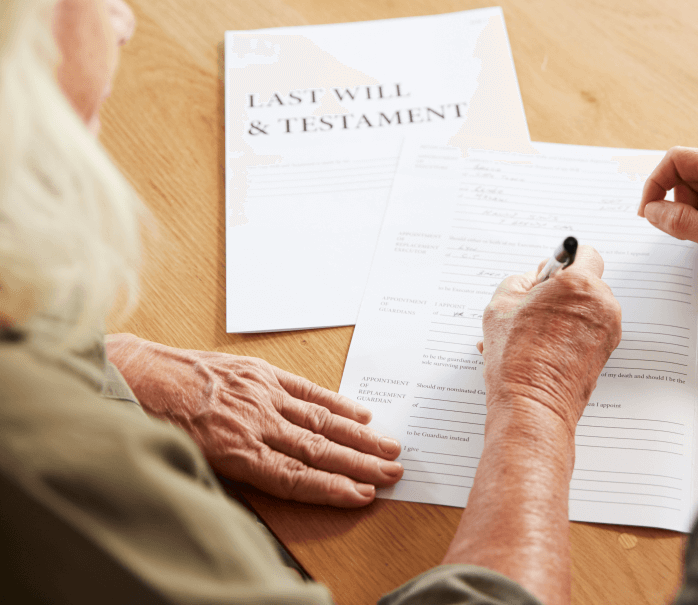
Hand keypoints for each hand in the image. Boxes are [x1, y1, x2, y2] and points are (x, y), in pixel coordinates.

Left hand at [105, 334, 402, 506]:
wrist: (131, 374)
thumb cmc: (153, 422)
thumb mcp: (186, 460)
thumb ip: (234, 473)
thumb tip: (276, 486)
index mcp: (234, 451)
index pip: (296, 477)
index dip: (333, 488)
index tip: (364, 495)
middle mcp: (254, 423)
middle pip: (318, 450)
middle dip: (360, 464)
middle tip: (394, 473)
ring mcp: (260, 395)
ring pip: (320, 421)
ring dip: (359, 437)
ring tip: (390, 448)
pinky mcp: (259, 374)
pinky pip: (305, 391)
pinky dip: (336, 403)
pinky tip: (360, 414)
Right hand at [477, 246, 621, 431]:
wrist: (532, 406)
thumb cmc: (516, 359)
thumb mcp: (501, 304)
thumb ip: (522, 280)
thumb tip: (536, 279)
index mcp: (580, 284)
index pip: (585, 253)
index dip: (564, 261)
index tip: (549, 274)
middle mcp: (602, 304)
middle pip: (586, 283)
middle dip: (562, 291)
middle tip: (534, 307)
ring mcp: (609, 330)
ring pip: (587, 308)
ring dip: (564, 314)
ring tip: (531, 334)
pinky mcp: (606, 352)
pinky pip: (590, 331)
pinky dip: (570, 334)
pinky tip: (541, 349)